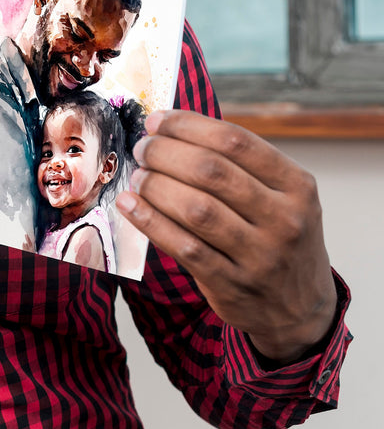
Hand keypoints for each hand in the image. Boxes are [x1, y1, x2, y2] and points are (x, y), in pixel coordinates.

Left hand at [115, 110, 336, 363]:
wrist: (298, 308)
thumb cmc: (277, 238)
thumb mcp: (281, 197)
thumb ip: (239, 165)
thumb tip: (171, 130)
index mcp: (297, 185)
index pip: (236, 141)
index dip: (188, 126)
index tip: (158, 120)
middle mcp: (283, 218)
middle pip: (211, 171)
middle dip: (165, 153)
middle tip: (143, 149)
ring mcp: (259, 255)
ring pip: (196, 208)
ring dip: (156, 186)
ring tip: (138, 176)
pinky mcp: (231, 284)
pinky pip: (183, 247)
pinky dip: (150, 221)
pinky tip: (130, 205)